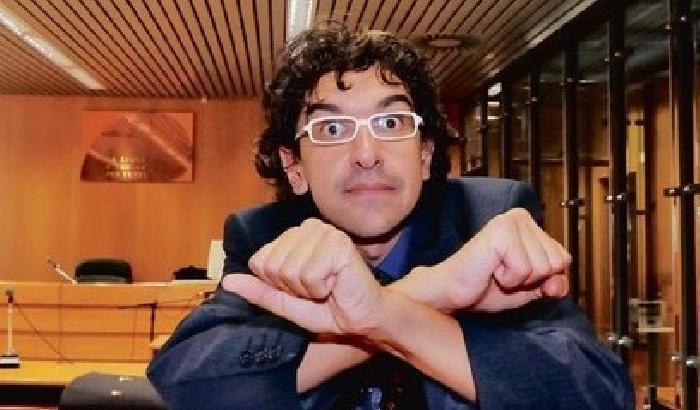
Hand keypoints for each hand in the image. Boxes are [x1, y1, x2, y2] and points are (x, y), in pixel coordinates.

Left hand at [222, 218, 382, 334]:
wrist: (364, 316)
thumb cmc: (328, 307)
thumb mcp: (286, 302)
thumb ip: (258, 290)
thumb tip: (227, 282)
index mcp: (294, 235)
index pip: (260, 261)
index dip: (278, 285)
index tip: (303, 289)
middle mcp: (308, 227)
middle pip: (273, 266)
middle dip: (293, 288)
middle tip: (318, 289)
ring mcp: (324, 232)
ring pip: (290, 271)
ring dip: (308, 290)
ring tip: (328, 286)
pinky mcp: (338, 244)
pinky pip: (309, 275)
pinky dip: (321, 289)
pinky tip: (337, 284)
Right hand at [399, 208, 569, 311]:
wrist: (451, 294)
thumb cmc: (485, 288)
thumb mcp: (528, 288)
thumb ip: (551, 284)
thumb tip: (559, 283)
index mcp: (529, 224)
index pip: (563, 259)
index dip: (542, 278)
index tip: (513, 275)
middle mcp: (520, 217)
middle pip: (556, 262)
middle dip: (531, 279)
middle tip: (502, 275)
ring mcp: (510, 222)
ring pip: (542, 266)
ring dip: (518, 279)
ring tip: (495, 272)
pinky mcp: (500, 232)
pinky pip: (525, 268)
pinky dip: (509, 279)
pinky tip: (490, 270)